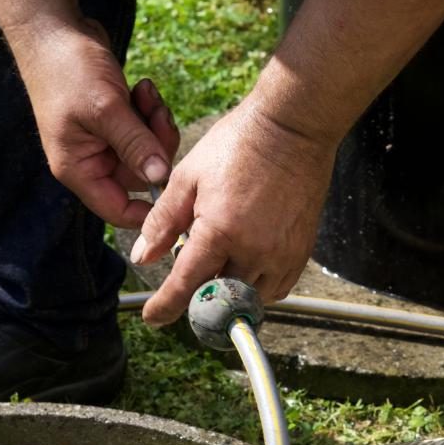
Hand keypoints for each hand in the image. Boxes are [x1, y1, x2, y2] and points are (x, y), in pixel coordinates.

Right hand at [19, 20, 179, 228]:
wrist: (52, 28)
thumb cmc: (67, 68)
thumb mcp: (105, 108)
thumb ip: (135, 145)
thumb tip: (160, 178)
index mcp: (79, 169)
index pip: (117, 211)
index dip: (147, 211)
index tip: (175, 190)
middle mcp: (91, 161)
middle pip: (140, 177)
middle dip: (156, 147)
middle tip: (158, 114)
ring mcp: (104, 141)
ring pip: (147, 152)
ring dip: (155, 124)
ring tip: (147, 93)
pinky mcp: (115, 122)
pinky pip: (144, 130)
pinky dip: (150, 111)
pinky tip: (143, 87)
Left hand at [130, 100, 337, 326]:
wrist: (292, 127)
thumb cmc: (237, 145)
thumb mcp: (187, 177)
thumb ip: (162, 222)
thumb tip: (142, 257)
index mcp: (220, 230)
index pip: (186, 285)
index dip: (165, 307)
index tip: (152, 317)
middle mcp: (253, 250)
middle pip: (218, 297)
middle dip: (199, 296)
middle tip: (188, 281)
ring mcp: (281, 254)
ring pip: (248, 298)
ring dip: (229, 293)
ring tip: (219, 266)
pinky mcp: (301, 252)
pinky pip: (276, 289)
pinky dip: (256, 288)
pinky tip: (245, 267)